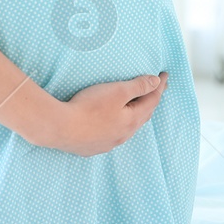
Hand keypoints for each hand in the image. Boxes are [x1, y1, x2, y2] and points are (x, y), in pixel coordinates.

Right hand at [41, 71, 168, 155]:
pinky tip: (111, 124)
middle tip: (156, 88)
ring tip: (137, 106)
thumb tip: (156, 83)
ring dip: (134, 115)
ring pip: (127, 127)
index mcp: (132, 121)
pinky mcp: (92, 147)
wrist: (58, 128)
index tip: (164, 75)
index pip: (152, 100)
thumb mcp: (117, 91)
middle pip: (142, 115)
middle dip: (150, 100)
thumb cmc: (89, 108)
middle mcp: (123, 135)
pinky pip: (111, 135)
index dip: (159, 86)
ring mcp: (107, 143)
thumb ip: (138, 86)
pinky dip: (117, 125)